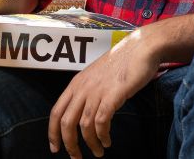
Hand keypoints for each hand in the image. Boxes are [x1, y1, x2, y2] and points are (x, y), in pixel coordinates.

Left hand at [48, 31, 161, 157]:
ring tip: (98, 152)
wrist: (140, 47)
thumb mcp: (97, 77)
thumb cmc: (122, 63)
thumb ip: (89, 92)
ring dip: (90, 143)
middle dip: (69, 144)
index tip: (55, 148)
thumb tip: (85, 114)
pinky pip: (101, 121)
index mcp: (76, 84)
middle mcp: (82, 88)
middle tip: (76, 157)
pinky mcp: (113, 94)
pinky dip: (102, 135)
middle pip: (66, 122)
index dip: (53, 132)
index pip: (56, 111)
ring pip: (84, 125)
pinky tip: (107, 141)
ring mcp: (97, 91)